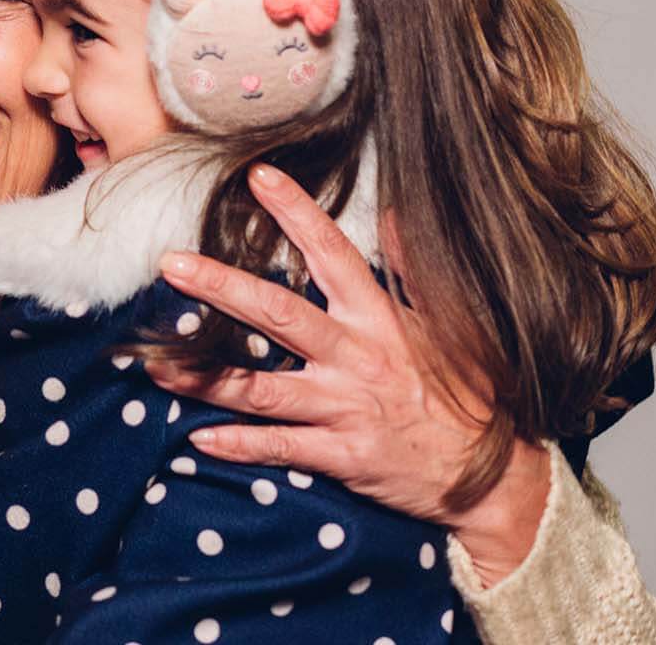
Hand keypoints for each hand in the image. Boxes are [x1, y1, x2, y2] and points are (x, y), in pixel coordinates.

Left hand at [145, 163, 549, 584]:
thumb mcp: (455, 324)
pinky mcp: (343, 456)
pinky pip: (281, 448)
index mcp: (382, 320)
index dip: (297, 213)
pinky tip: (199, 439)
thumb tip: (394, 214)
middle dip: (221, 288)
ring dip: (207, 378)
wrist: (497, 477)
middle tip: (172, 265)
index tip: (259, 178)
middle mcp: (358, 358)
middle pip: (279, 314)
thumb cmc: (469, 394)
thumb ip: (416, 269)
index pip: (333, 254)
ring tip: (158, 368)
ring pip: (264, 388)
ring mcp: (347, 408)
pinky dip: (239, 445)